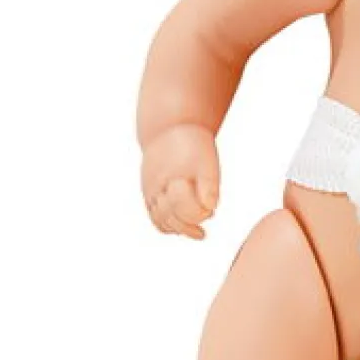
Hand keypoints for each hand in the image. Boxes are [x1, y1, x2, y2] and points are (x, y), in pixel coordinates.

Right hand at [141, 123, 219, 239]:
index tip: (212, 212)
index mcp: (172, 178)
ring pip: (160, 220)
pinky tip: (182, 226)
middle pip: (170, 218)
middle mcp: (157, 187)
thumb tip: (211, 208)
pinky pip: (154, 216)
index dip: (199, 214)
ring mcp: (149, 191)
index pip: (183, 209)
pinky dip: (166, 225)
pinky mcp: (147, 193)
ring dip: (178, 229)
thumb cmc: (193, 145)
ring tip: (196, 232)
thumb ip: (210, 186)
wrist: (169, 128)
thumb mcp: (208, 162)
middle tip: (204, 229)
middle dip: (189, 226)